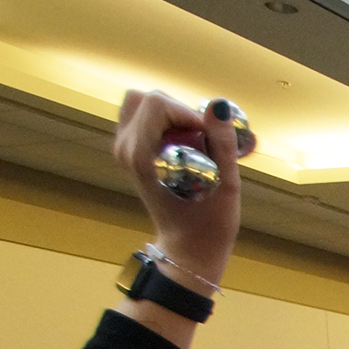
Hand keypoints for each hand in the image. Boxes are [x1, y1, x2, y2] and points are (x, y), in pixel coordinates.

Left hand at [113, 90, 241, 288]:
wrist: (189, 249)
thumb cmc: (210, 225)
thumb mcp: (226, 185)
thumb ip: (222, 143)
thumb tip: (219, 105)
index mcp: (141, 157)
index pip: (158, 105)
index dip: (189, 113)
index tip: (208, 136)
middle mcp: (124, 149)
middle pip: (148, 100)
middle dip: (180, 111)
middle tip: (201, 139)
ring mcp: (122, 149)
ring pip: (142, 104)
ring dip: (172, 115)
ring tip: (192, 141)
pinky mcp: (128, 151)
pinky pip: (142, 118)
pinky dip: (165, 122)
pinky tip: (184, 145)